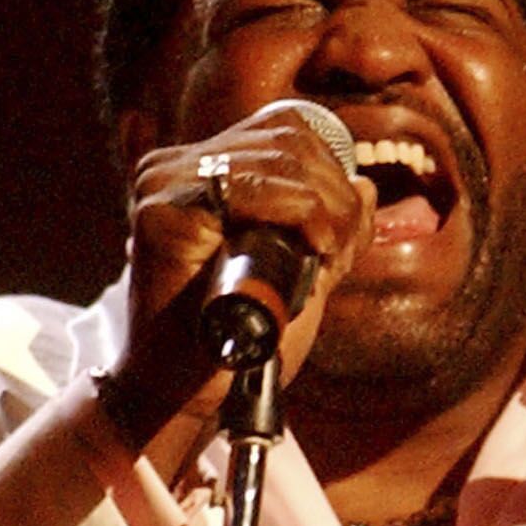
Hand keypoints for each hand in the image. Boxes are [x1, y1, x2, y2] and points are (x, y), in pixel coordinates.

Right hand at [115, 106, 374, 477]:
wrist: (187, 395)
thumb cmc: (236, 341)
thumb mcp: (301, 275)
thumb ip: (331, 231)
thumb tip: (365, 186)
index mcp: (205, 170)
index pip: (286, 130)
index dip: (332, 172)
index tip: (342, 234)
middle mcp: (177, 164)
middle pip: (289, 138)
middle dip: (336, 194)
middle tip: (340, 251)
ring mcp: (164, 181)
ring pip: (279, 157)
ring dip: (326, 207)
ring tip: (327, 256)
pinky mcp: (160, 209)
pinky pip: (249, 186)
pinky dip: (298, 212)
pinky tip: (312, 248)